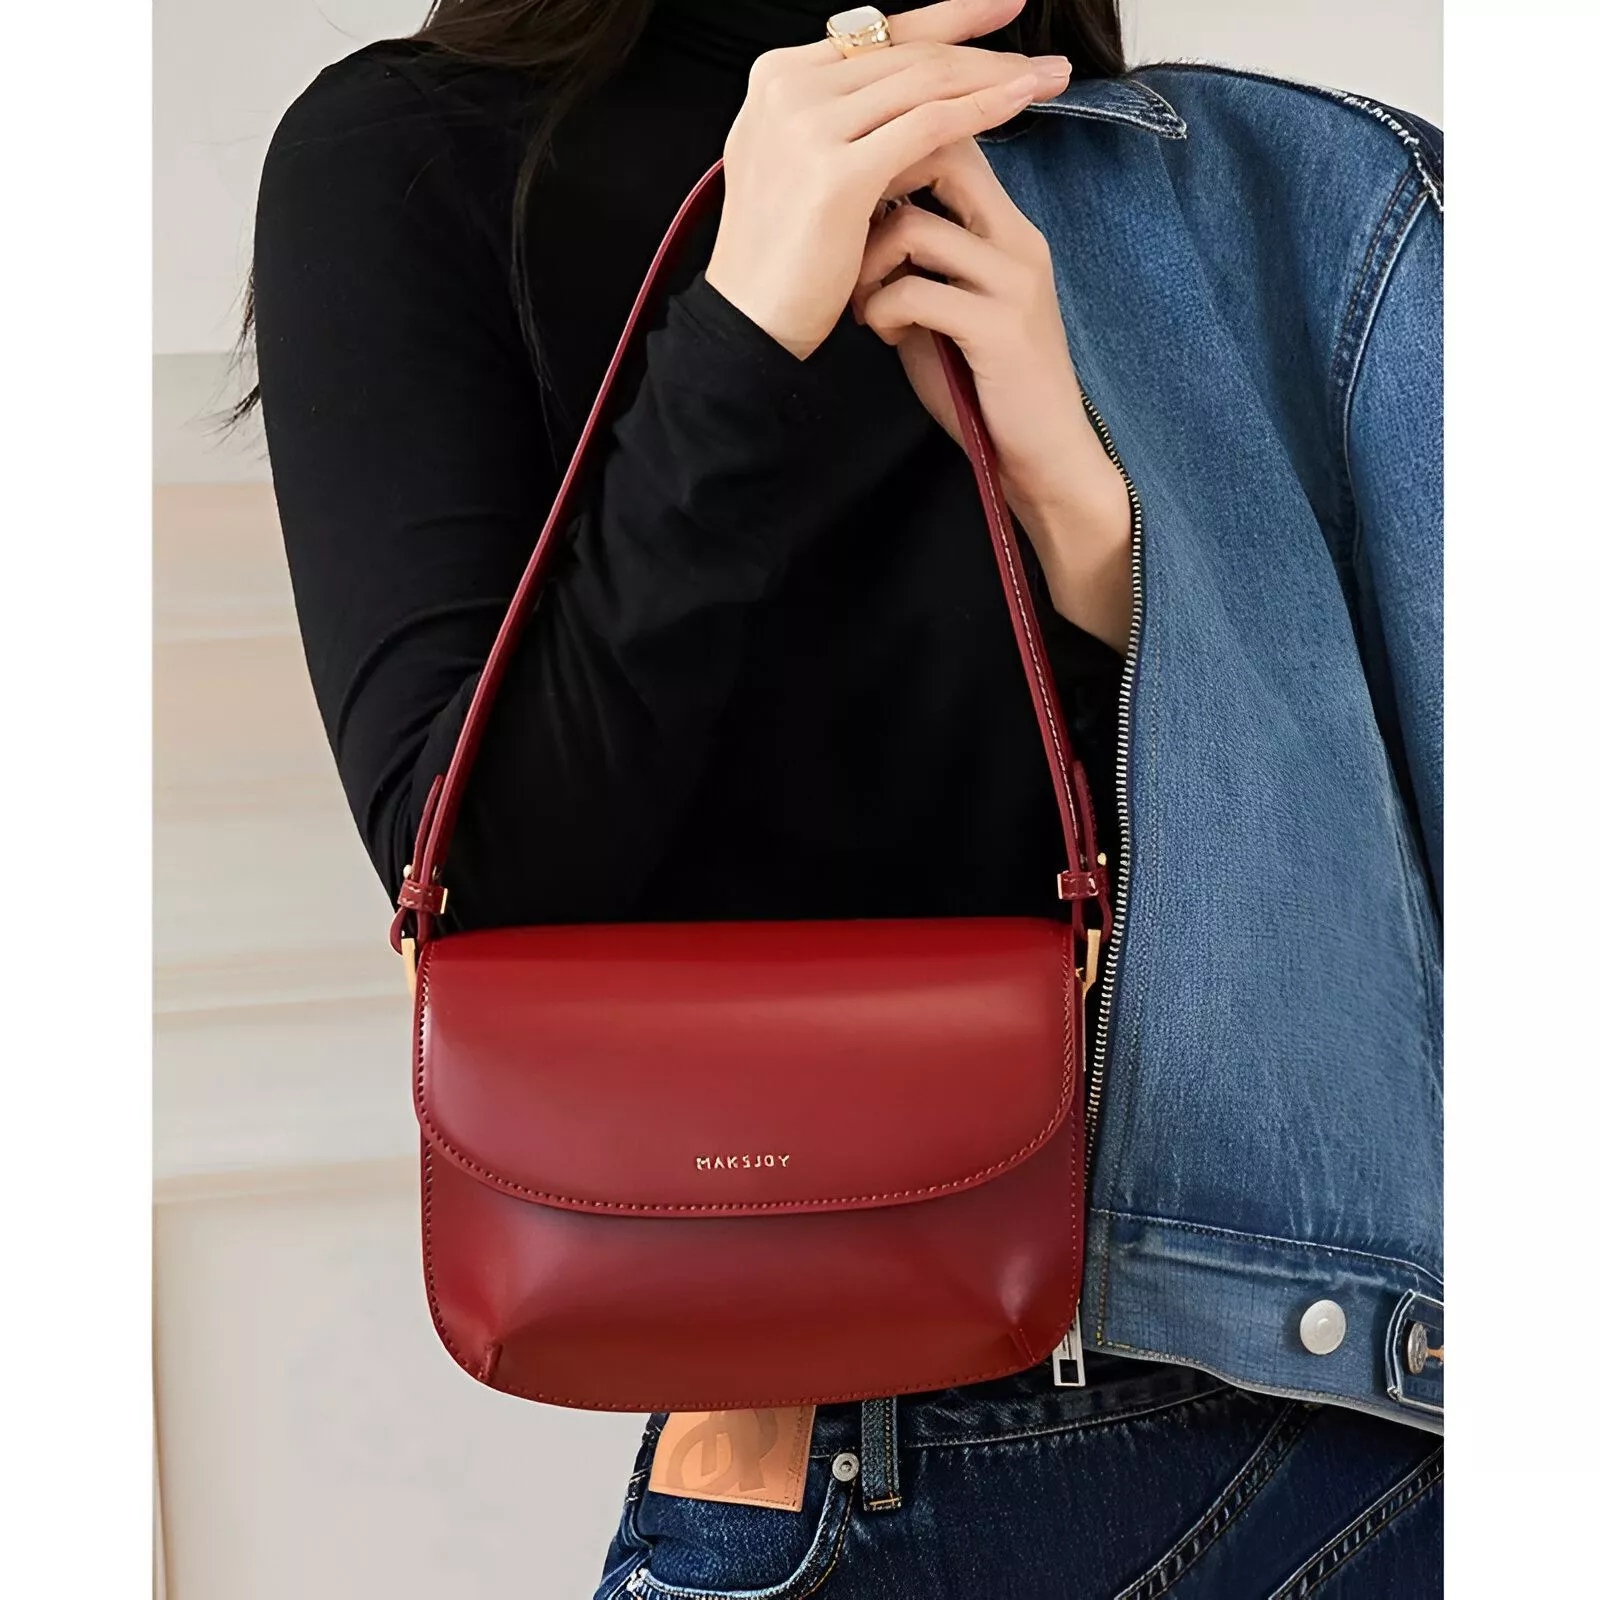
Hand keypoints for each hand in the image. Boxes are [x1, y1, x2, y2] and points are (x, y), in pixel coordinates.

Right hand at [705, 0, 1070, 359]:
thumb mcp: (806, 167)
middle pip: (907, 53)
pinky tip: (1020, 102)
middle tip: (1043, 57)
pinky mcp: (836, 170)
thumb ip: (845, 122)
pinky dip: (980, 109)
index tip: (1000, 8)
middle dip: (984, 48)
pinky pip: (928, 126)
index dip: (947, 18)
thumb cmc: (785, 261)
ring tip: (1047, 79)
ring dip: (995, 75)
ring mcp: (808, 125)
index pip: (877, 35)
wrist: (749, 323)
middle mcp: (787, 89)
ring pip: (924, 82)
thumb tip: (915, 99)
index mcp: (777, 79)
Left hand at [852, 138, 1133, 652]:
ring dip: (866, 266)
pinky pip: (915, 291)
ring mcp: (1014, 282)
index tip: (852, 186)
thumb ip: (919, 262)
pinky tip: (882, 334)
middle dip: (876, 187)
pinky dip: (880, 310)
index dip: (897, 145)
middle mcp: (1019, 242)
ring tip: (862, 304)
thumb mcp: (951, 308)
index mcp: (1009, 231)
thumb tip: (860, 220)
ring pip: (914, 229)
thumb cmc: (987, 387)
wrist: (1043, 458)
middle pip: (941, 156)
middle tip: (844, 233)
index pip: (957, 141)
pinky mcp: (1000, 327)